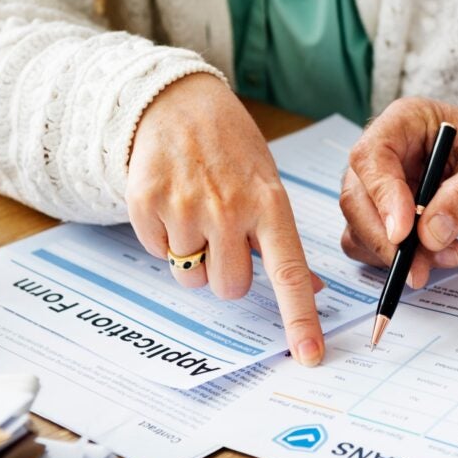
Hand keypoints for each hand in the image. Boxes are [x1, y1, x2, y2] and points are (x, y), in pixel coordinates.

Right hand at [127, 73, 324, 365]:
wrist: (178, 102)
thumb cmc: (232, 150)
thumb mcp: (268, 186)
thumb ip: (283, 241)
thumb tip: (311, 289)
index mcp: (270, 205)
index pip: (288, 272)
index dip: (299, 318)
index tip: (309, 355)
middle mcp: (229, 208)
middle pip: (230, 288)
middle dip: (227, 274)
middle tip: (224, 237)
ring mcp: (185, 206)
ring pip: (191, 277)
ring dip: (193, 257)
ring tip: (196, 214)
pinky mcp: (146, 202)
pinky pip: (156, 252)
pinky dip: (163, 237)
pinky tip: (172, 203)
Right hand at [340, 97, 457, 287]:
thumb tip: (430, 234)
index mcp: (404, 123)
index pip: (371, 157)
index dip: (381, 196)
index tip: (403, 232)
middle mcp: (386, 154)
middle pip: (356, 198)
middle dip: (385, 238)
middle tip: (418, 266)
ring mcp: (384, 188)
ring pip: (360, 228)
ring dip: (395, 254)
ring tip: (447, 256)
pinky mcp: (390, 218)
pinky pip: (374, 246)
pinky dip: (400, 261)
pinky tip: (436, 258)